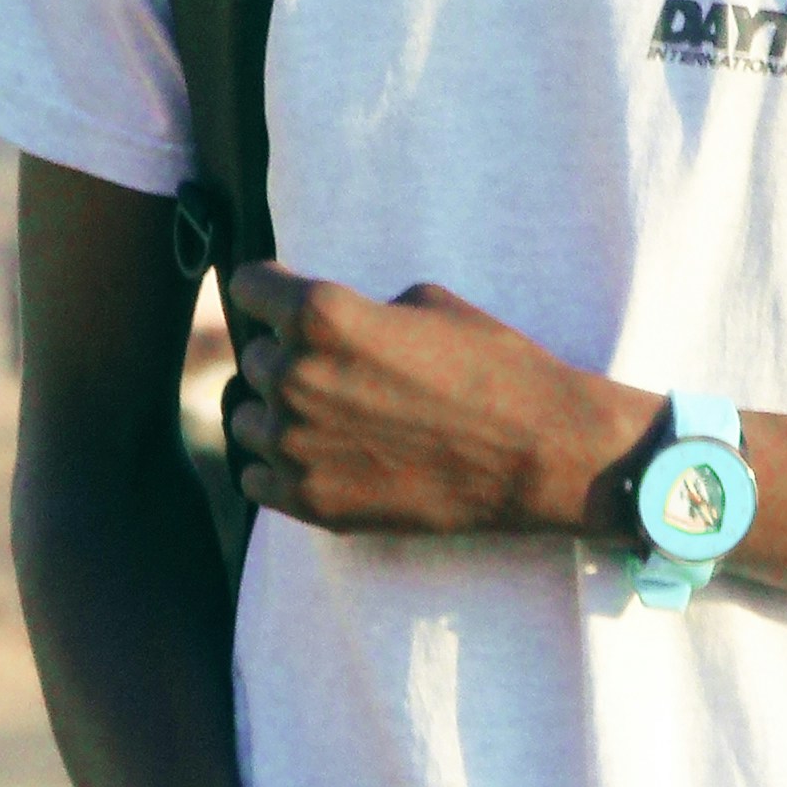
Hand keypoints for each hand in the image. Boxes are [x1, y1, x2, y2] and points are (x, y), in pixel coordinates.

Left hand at [225, 265, 638, 542]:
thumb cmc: (492, 366)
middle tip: (338, 370)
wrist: (539, 451)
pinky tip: (319, 457)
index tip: (283, 301)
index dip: (270, 291)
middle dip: (287, 356)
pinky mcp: (311, 501)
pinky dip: (278, 467)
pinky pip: (254, 478)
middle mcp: (296, 378)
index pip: (248, 286)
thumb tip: (318, 322)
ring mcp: (297, 446)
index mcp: (320, 316)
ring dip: (278, 414)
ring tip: (329, 418)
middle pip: (254, 356)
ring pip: (247, 419)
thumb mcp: (425, 303)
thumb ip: (355, 309)